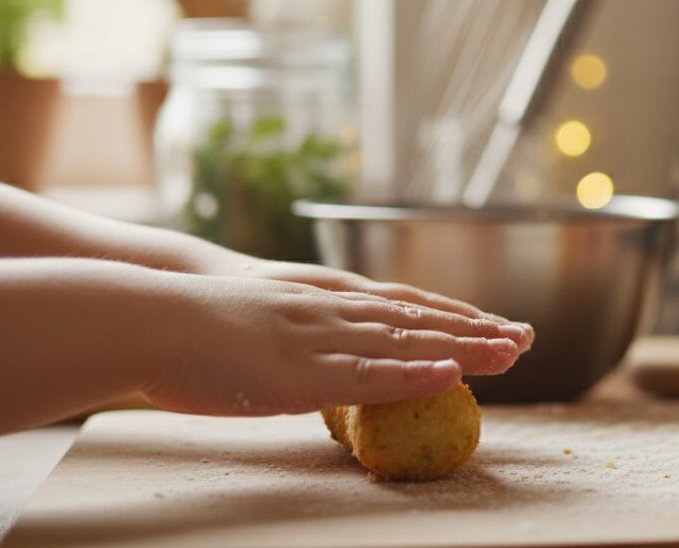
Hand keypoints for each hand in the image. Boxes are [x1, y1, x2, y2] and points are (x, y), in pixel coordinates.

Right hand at [204, 257, 532, 352]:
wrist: (150, 314)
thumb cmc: (196, 328)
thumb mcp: (265, 327)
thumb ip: (302, 339)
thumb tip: (322, 360)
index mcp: (328, 302)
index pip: (406, 308)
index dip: (454, 316)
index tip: (496, 324)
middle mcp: (336, 311)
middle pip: (421, 320)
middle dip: (477, 330)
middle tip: (528, 337)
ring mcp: (324, 339)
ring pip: (408, 342)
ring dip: (464, 347)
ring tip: (512, 352)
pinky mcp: (304, 371)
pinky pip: (368, 375)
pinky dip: (411, 374)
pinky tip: (448, 374)